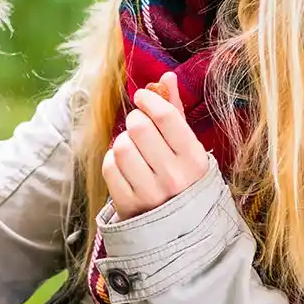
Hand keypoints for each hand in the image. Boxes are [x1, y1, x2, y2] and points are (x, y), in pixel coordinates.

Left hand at [102, 72, 206, 218]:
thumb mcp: (187, 146)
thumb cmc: (183, 176)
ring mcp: (150, 193)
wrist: (180, 227)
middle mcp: (174, 176)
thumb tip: (166, 76)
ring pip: (121, 146)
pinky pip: (109, 167)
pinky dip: (112, 161)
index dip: (148, 99)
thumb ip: (176, 110)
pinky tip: (124, 165)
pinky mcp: (128, 205)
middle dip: (135, 120)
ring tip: (132, 148)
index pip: (165, 116)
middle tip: (139, 126)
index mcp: (194, 159)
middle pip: (139, 127)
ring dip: (122, 141)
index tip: (142, 97)